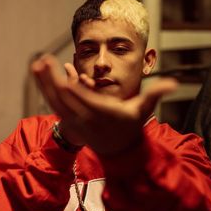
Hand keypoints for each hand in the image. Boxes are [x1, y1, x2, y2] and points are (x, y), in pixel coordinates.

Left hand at [31, 54, 176, 153]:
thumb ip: (155, 95)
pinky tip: (42, 81)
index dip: (70, 85)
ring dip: (45, 85)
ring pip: (56, 102)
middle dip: (50, 80)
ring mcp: (76, 120)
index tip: (60, 71)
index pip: (84, 99)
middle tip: (39, 61)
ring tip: (36, 67)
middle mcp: (86, 118)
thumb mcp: (142, 111)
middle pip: (65, 98)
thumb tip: (174, 83)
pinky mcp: (71, 121)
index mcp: (103, 112)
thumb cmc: (129, 127)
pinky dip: (48, 93)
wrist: (118, 149)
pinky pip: (56, 106)